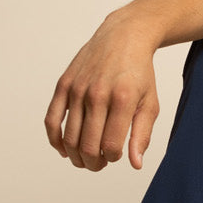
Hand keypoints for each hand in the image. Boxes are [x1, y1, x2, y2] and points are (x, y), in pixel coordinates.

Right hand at [44, 11, 160, 171]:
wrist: (123, 37)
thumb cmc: (139, 73)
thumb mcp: (150, 103)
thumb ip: (142, 135)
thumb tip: (135, 164)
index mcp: (122, 99)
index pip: (111, 146)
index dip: (113, 158)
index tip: (116, 155)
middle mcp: (97, 94)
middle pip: (88, 146)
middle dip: (94, 163)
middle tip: (99, 164)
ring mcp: (77, 89)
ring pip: (69, 138)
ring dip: (76, 156)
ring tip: (86, 158)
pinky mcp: (64, 84)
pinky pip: (52, 120)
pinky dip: (55, 140)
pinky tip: (64, 149)